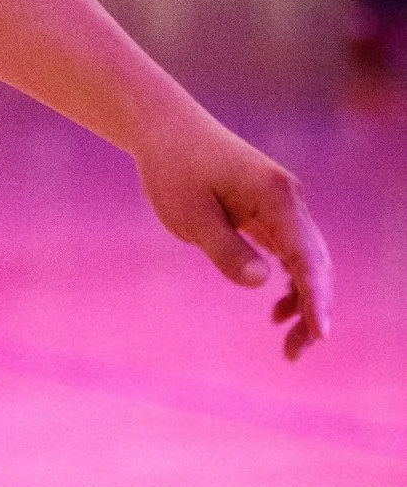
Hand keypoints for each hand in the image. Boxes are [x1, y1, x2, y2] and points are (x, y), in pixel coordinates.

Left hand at [135, 108, 331, 361]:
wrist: (166, 131)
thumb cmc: (174, 170)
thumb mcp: (191, 216)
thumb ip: (226, 249)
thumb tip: (263, 281)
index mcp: (276, 197)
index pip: (306, 256)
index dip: (315, 298)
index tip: (319, 334)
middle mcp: (290, 200)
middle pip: (316, 263)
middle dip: (313, 310)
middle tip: (295, 355)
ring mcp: (284, 205)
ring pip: (309, 261)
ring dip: (305, 301)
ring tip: (290, 346)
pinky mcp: (271, 211)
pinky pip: (293, 253)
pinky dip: (292, 283)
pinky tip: (278, 312)